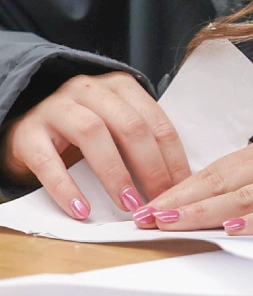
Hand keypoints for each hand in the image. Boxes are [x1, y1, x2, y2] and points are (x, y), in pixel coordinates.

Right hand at [0, 72, 189, 218]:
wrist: (29, 127)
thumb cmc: (82, 130)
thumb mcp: (115, 126)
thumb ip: (141, 143)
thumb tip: (176, 182)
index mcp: (120, 86)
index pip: (155, 121)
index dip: (171, 157)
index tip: (180, 189)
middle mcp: (90, 89)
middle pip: (129, 125)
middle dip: (149, 166)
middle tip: (157, 201)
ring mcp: (57, 107)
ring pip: (93, 133)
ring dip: (115, 173)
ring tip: (128, 205)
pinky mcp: (28, 132)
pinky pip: (49, 160)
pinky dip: (66, 188)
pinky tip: (81, 210)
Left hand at [135, 125, 252, 233]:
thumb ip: (252, 173)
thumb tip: (205, 195)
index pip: (215, 170)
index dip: (180, 188)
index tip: (149, 205)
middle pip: (223, 182)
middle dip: (181, 202)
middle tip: (147, 218)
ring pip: (246, 196)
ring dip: (206, 212)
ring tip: (174, 224)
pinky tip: (233, 229)